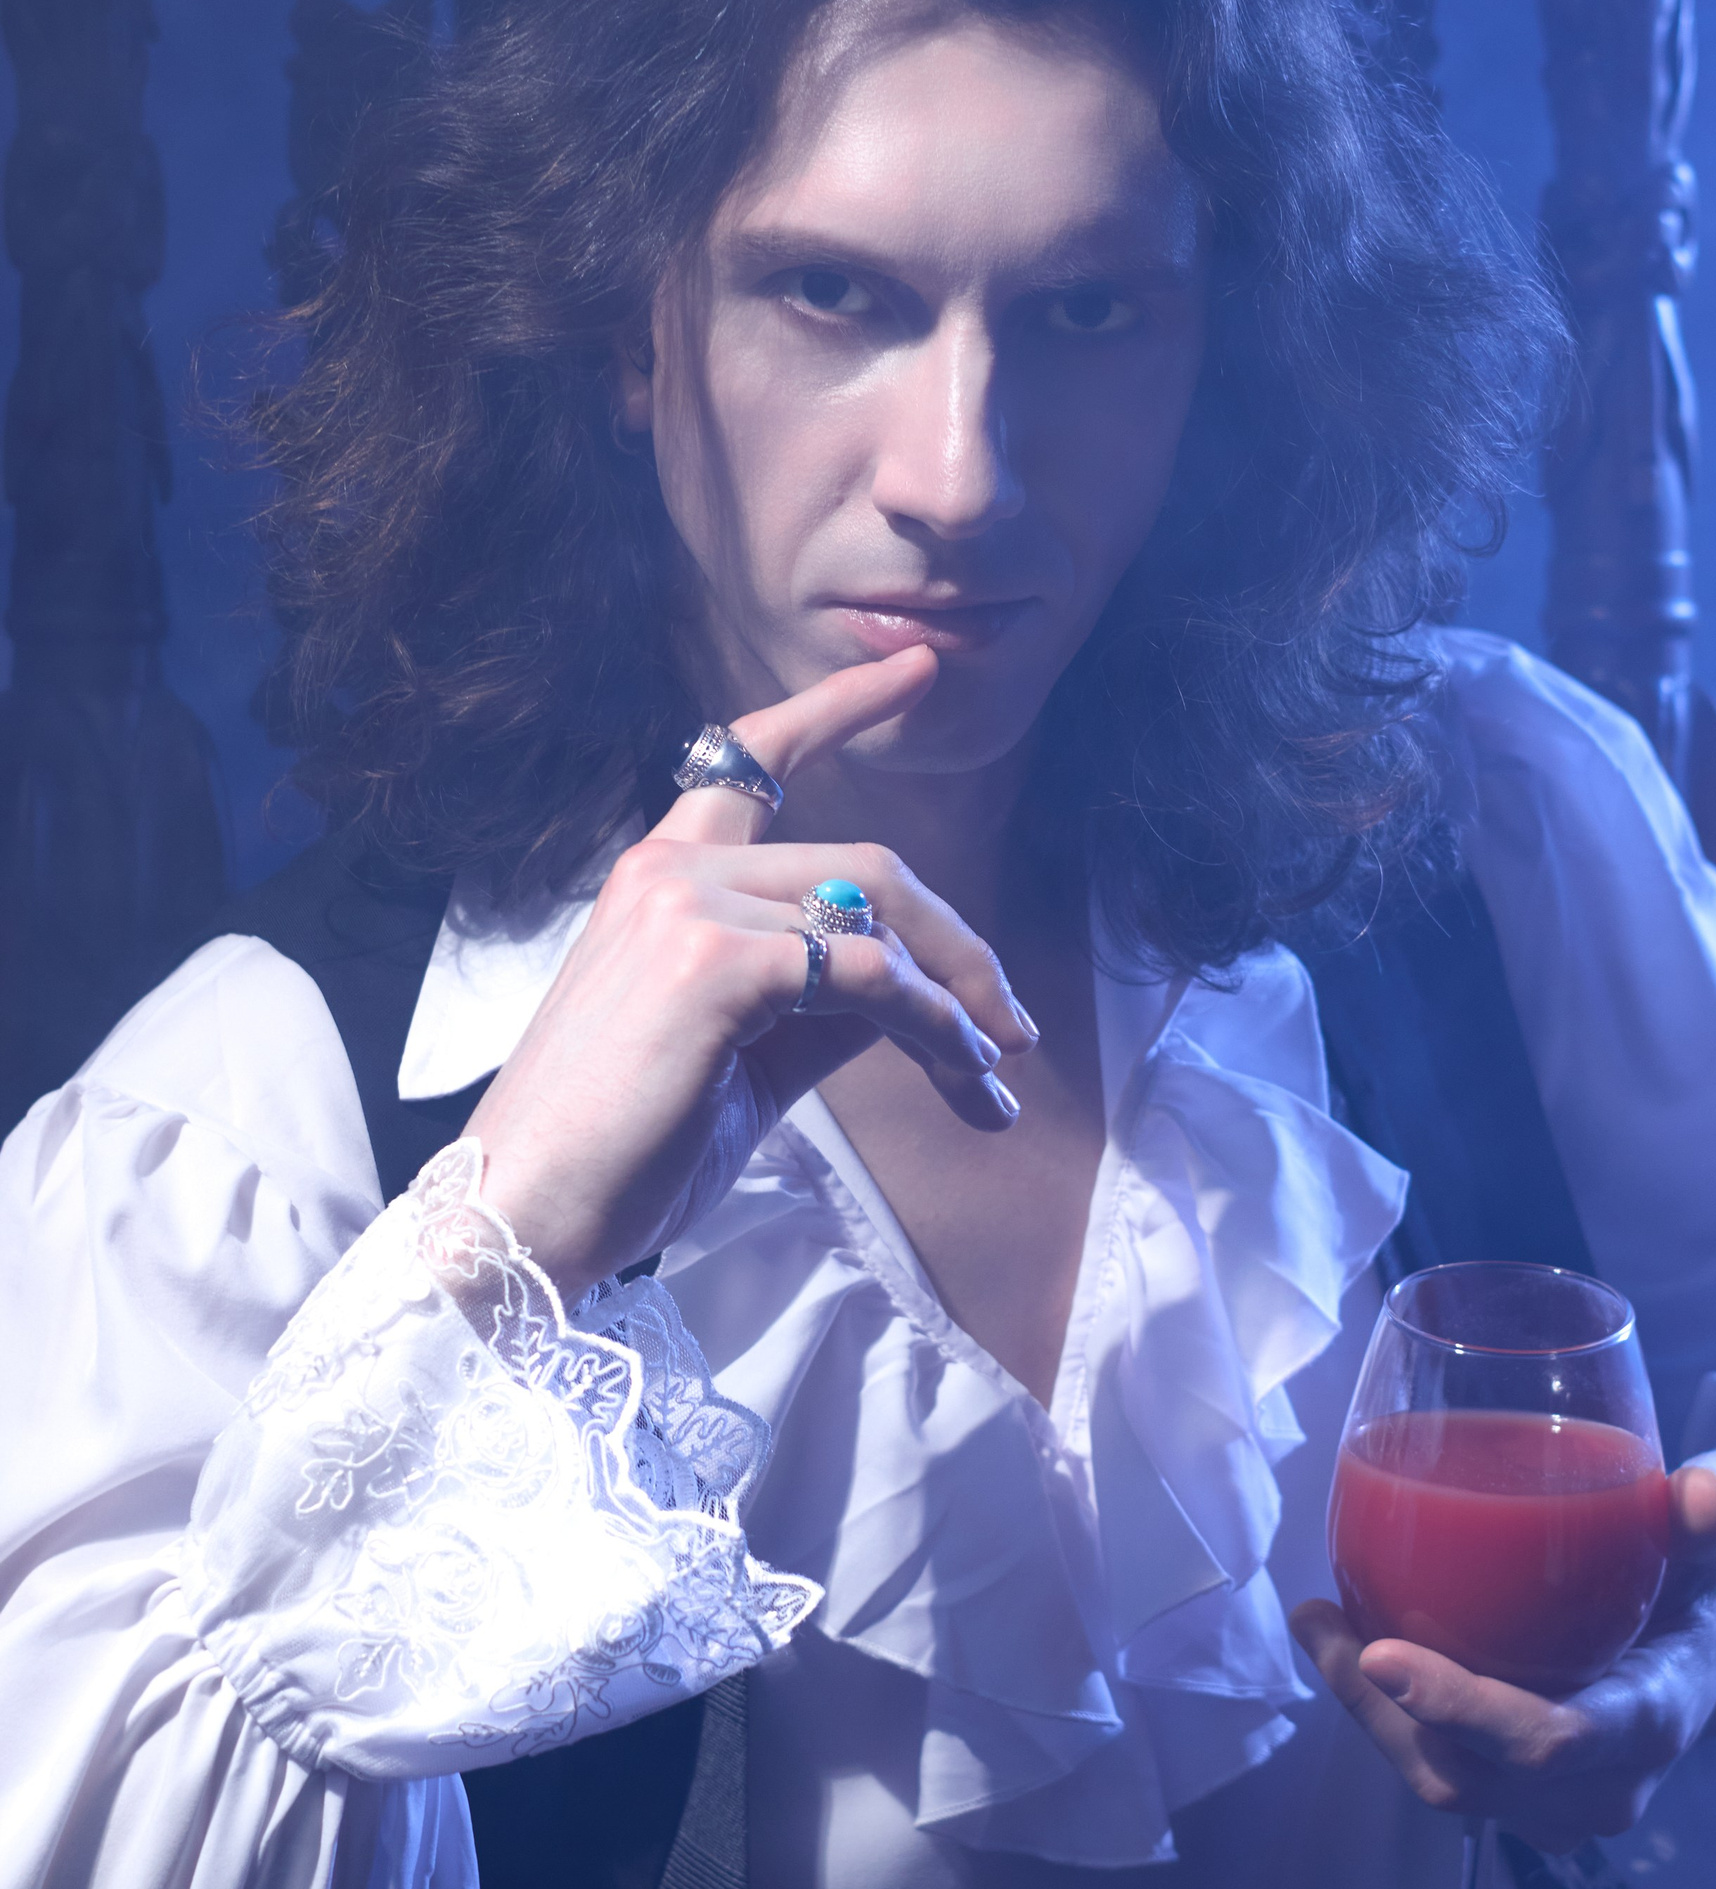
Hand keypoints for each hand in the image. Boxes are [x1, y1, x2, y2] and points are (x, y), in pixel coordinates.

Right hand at [469, 647, 1036, 1300]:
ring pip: (879, 917)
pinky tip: (959, 1075)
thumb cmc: (625, 1152)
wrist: (527, 1218)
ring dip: (958, 1002)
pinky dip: (934, 1025)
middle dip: (960, 949)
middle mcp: (672, 868)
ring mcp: (691, 907)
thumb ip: (821, 1003)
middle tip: (1014, 1032)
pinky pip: (871, 974)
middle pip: (868, 866)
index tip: (917, 669)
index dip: (842, 708)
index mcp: (663, 875)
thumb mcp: (743, 1058)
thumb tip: (919, 993)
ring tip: (991, 1078)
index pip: (755, 760)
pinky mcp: (718, 964)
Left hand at [1288, 1464, 1715, 1855]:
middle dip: (1380, 1709)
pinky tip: (1337, 1641)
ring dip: (1365, 1709)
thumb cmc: (1691, 1604)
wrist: (1693, 1672)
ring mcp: (1549, 1808)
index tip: (1383, 1657)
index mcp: (1647, 1726)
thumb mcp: (1709, 1563)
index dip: (1464, 1711)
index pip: (1549, 1742)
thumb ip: (1709, 1529)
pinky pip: (1432, 1766)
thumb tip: (1702, 1492)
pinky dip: (1379, 1713)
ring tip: (1316, 1623)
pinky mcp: (1509, 1801)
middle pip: (1466, 1774)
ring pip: (1436, 1777)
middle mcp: (1596, 1788)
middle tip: (1321, 1622)